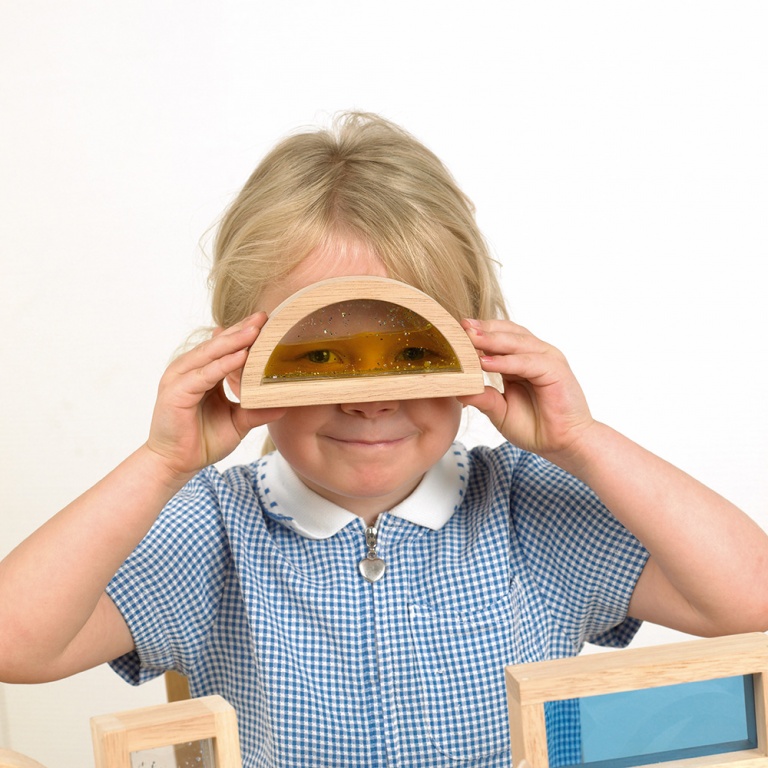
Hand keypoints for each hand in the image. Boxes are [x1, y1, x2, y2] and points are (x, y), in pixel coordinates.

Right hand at [145, 312, 285, 476]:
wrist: (177, 464)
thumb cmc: (202, 441)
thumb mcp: (238, 422)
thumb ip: (257, 409)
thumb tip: (285, 403)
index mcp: (203, 373)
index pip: (226, 348)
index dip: (244, 335)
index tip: (267, 323)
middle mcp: (190, 371)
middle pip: (219, 345)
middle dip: (242, 330)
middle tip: (264, 317)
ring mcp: (181, 379)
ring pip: (211, 355)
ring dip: (234, 341)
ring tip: (255, 330)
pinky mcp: (177, 392)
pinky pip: (204, 374)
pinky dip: (222, 364)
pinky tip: (241, 356)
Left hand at [459, 319, 594, 462]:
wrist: (564, 445)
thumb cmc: (536, 428)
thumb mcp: (500, 411)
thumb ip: (482, 397)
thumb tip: (456, 389)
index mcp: (520, 361)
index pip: (498, 338)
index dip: (478, 334)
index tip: (453, 332)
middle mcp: (534, 355)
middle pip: (507, 333)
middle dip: (482, 330)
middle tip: (459, 327)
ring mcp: (547, 359)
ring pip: (516, 342)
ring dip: (491, 339)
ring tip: (469, 338)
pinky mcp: (555, 370)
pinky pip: (527, 361)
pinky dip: (506, 361)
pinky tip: (485, 362)